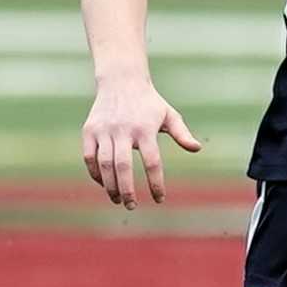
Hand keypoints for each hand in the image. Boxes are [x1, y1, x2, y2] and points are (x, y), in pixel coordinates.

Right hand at [82, 80, 201, 207]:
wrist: (121, 80)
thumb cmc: (149, 103)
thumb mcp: (169, 115)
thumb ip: (182, 133)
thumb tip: (197, 149)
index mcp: (145, 129)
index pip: (152, 162)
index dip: (156, 183)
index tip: (159, 199)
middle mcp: (123, 130)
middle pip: (124, 166)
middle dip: (127, 190)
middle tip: (132, 206)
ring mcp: (104, 130)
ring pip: (104, 164)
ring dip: (110, 186)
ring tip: (118, 200)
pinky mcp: (89, 131)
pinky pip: (89, 158)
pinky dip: (95, 174)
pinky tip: (105, 184)